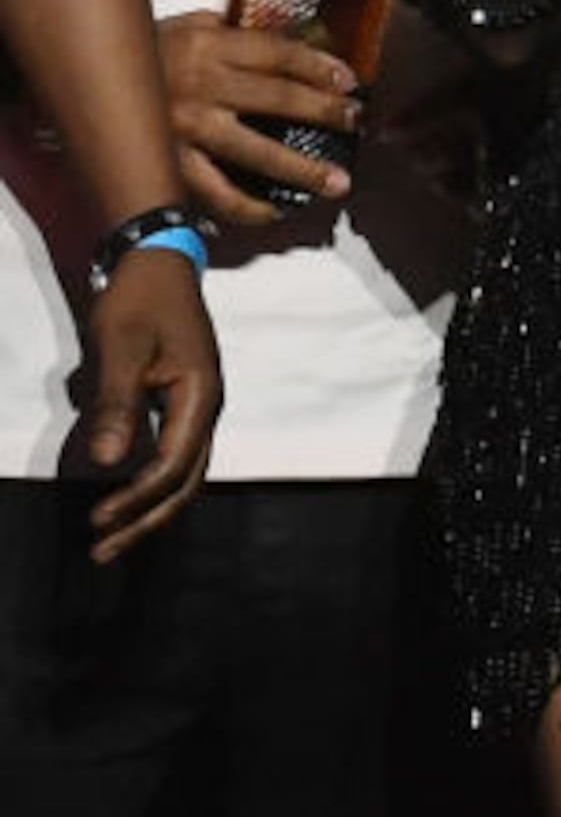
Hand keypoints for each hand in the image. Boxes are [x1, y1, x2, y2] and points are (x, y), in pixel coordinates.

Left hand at [76, 248, 219, 561]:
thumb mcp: (121, 349)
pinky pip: (175, 458)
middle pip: (186, 483)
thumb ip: (117, 405)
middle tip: (102, 553)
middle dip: (146, 522)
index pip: (173, 465)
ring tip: (110, 538)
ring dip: (149, 509)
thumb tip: (107, 463)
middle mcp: (207, 409)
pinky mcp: (184, 404)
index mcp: (200, 397)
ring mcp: (199, 407)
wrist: (157, 263)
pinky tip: (125, 497)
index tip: (96, 521)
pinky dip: (151, 486)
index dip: (136, 499)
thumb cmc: (138, 301)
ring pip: (184, 474)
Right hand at [155, 12, 357, 221]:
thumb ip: (231, 30)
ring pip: (256, 153)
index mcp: (209, 45)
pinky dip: (248, 206)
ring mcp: (186, 129)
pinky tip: (275, 211)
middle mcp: (202, 85)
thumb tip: (284, 38)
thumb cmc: (140, 51)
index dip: (320, 67)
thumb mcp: (185, 25)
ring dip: (301, 170)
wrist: (81, 80)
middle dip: (325, 113)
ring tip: (336, 183)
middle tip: (356, 125)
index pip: (280, 55)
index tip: (349, 82)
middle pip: (280, 99)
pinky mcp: (169, 163)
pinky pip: (216, 193)